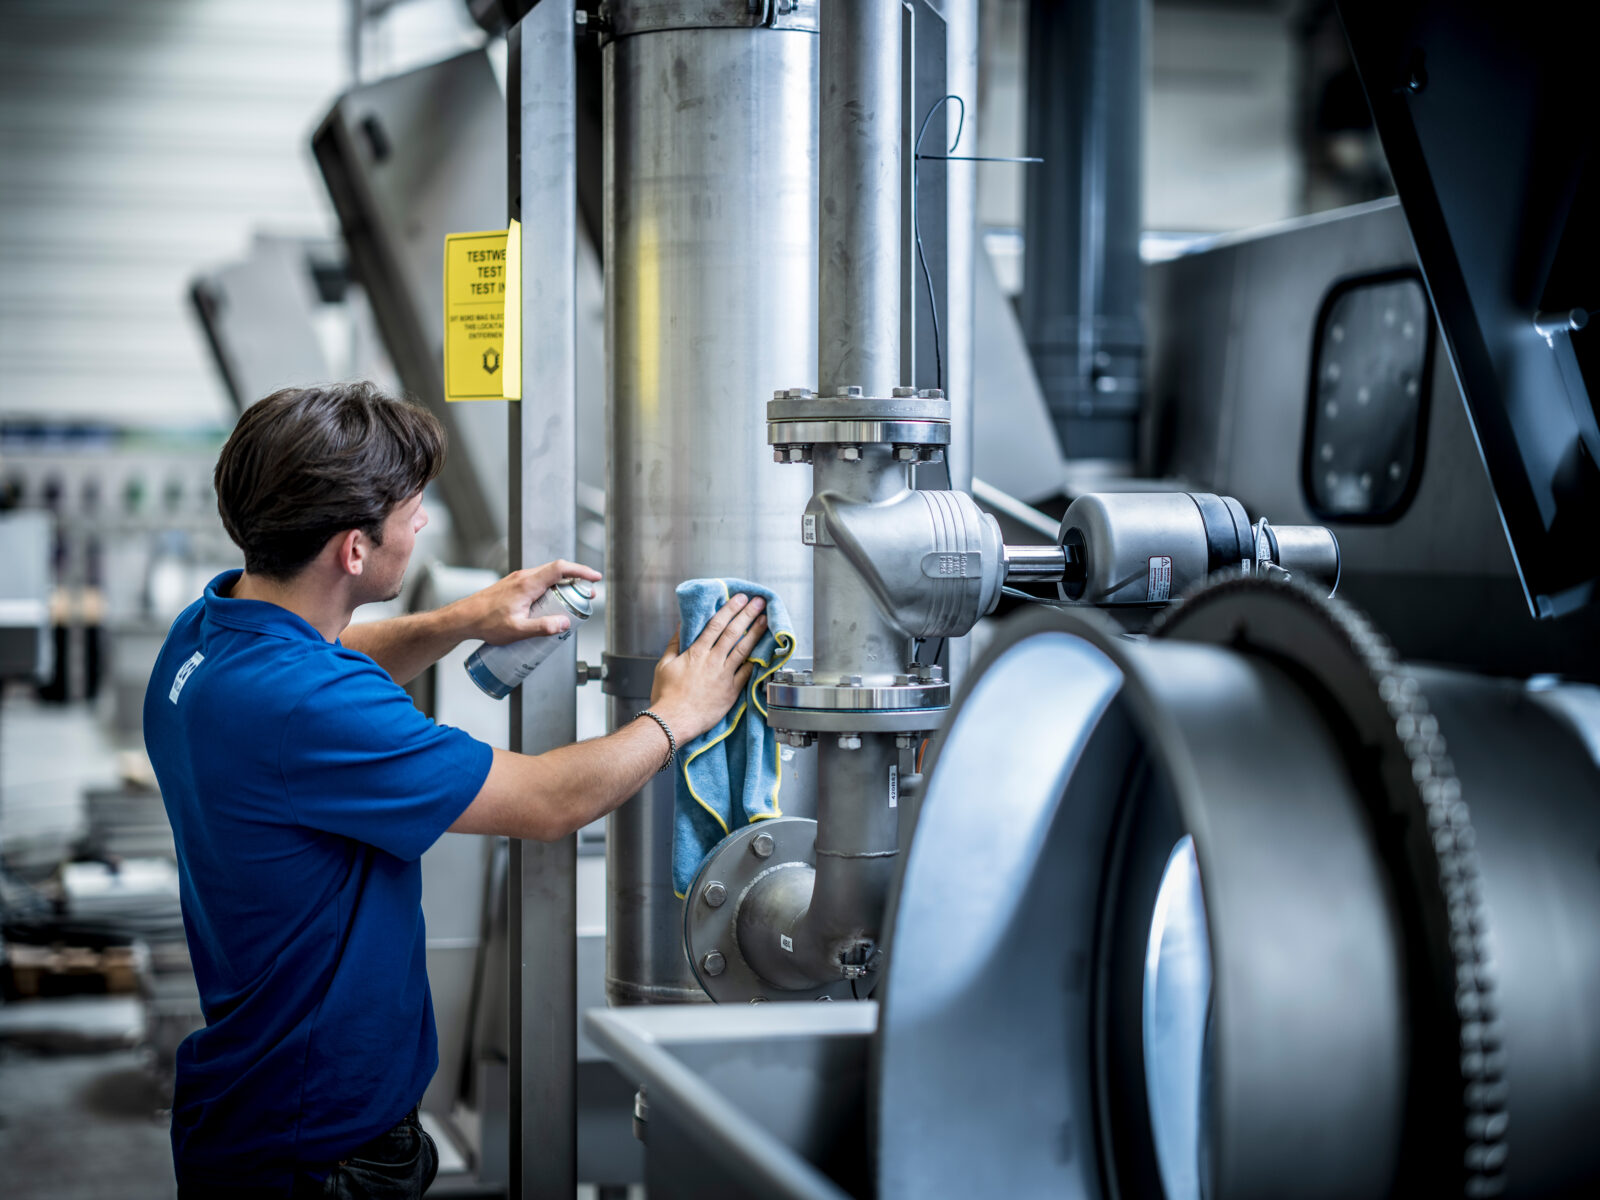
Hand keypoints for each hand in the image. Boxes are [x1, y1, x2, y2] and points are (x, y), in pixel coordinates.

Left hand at [458, 560, 601, 644]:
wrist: (463, 619)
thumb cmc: (485, 623)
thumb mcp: (517, 630)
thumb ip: (542, 627)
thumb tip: (564, 624)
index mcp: (527, 584)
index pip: (560, 569)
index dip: (581, 571)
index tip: (594, 578)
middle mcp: (523, 577)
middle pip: (557, 571)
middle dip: (577, 580)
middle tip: (587, 595)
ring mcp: (518, 580)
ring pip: (547, 576)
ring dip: (563, 584)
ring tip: (572, 602)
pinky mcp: (514, 586)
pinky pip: (538, 581)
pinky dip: (551, 588)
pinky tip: (551, 604)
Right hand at [648, 594, 768, 741]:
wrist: (674, 721)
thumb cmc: (666, 696)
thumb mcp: (664, 665)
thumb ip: (674, 644)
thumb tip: (680, 627)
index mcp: (697, 653)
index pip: (716, 625)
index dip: (729, 609)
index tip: (739, 599)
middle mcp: (713, 661)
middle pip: (733, 632)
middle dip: (747, 614)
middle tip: (758, 602)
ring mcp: (724, 676)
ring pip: (744, 650)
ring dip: (756, 633)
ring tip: (765, 620)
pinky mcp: (732, 691)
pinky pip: (746, 673)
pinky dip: (754, 661)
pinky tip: (762, 652)